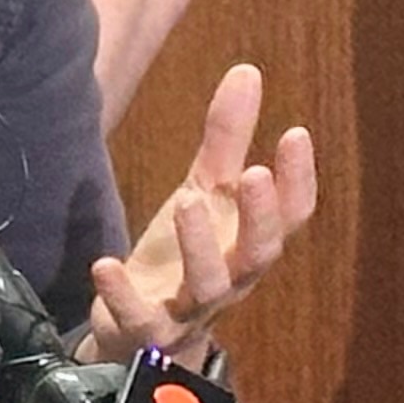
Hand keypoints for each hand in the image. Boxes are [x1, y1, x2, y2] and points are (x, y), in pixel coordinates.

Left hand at [83, 63, 318, 361]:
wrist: (141, 329)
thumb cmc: (184, 253)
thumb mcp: (204, 191)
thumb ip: (226, 138)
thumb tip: (247, 70)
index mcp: (248, 242)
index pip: (291, 216)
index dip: (298, 180)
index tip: (296, 133)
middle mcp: (230, 278)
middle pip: (259, 253)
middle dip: (260, 215)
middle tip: (255, 173)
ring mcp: (190, 309)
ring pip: (208, 285)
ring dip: (201, 245)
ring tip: (187, 200)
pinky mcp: (148, 331)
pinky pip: (141, 319)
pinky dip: (123, 295)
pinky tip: (105, 265)